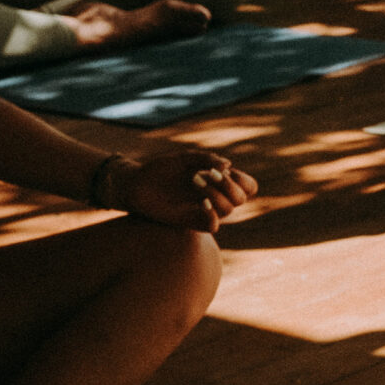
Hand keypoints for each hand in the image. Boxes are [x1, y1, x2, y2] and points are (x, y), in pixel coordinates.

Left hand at [116, 148, 256, 231]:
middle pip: (241, 198)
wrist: (135, 183)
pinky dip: (211, 215)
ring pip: (229, 209)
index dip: (244, 180)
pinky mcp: (190, 222)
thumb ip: (206, 158)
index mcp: (218, 183)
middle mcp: (215, 197)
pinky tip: (201, 203)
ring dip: (216, 193)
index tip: (226, 171)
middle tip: (207, 174)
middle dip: (229, 184)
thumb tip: (228, 165)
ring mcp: (204, 210)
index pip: (248, 187)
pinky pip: (212, 226)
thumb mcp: (183, 158)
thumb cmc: (160, 170)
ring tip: (194, 180)